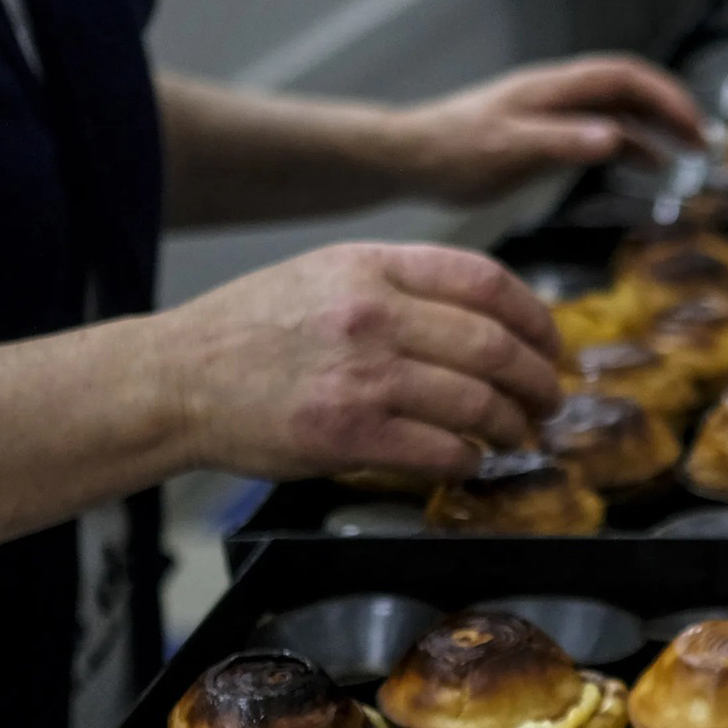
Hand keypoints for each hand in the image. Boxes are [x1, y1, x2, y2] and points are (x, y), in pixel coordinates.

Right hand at [160, 243, 562, 479]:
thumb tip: (491, 315)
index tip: (551, 345)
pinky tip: (471, 461)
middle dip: (539, 381)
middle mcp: (371, 315)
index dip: (536, 319)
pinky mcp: (347, 434)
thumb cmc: (253, 330)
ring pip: (478, 402)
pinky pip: (441, 450)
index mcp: (371, 267)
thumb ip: (403, 284)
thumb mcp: (327, 274)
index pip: (487, 282)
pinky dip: (470, 460)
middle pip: (495, 346)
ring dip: (514, 427)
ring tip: (522, 436)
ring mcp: (361, 375)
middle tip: (550, 401)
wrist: (175, 379)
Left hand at [388, 56, 705, 205]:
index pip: (624, 78)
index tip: (694, 128)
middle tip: (705, 142)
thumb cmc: (453, 153)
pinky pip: (600, 130)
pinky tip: (649, 166)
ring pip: (618, 109)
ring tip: (689, 154)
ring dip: (657, 127)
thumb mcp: (509, 151)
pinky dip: (632, 144)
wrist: (409, 157)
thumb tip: (617, 138)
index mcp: (553, 90)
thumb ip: (564, 143)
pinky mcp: (545, 132)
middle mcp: (558, 93)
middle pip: (629, 89)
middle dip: (671, 109)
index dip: (665, 96)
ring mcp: (553, 111)